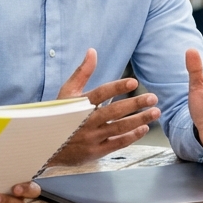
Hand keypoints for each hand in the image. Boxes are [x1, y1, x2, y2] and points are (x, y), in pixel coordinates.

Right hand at [49, 48, 160, 165]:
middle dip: (135, 104)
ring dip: (139, 120)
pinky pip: (117, 143)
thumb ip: (82, 72)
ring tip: (155, 112)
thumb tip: (93, 51)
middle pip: (114, 111)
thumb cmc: (59, 115)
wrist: (47, 146)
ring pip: (119, 128)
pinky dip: (132, 136)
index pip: (100, 94)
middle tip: (153, 97)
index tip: (133, 82)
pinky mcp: (96, 151)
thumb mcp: (67, 92)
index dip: (116, 88)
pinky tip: (144, 128)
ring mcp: (91, 138)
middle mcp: (86, 122)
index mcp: (78, 105)